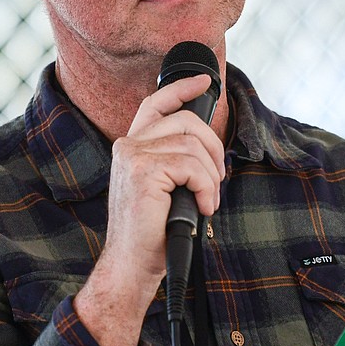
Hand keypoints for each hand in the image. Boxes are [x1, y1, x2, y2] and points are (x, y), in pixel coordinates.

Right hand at [74, 74, 224, 345]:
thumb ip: (176, 162)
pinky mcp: (143, 170)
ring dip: (210, 176)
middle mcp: (128, 145)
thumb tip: (208, 146)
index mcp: (132, 147)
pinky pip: (192, 165)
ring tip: (206, 201)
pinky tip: (201, 208)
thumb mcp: (166, 189)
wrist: (132, 265)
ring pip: (193, 145)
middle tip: (216, 180)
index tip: (204, 80)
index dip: (181, 88)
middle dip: (214, 148)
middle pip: (186, 122)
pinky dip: (206, 187)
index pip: (156, 103)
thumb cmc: (151, 233)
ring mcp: (133, 155)